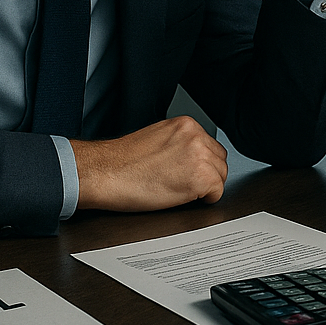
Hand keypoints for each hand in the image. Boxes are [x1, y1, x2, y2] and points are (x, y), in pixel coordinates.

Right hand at [72, 117, 226, 210]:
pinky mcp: (200, 177)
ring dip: (205, 187)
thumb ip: (179, 143)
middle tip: (184, 184)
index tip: (188, 172)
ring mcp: (200, 156)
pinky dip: (204, 200)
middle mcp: (196, 136)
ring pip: (220, 176)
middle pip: (219, 160)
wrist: (105, 172)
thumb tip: (190, 156)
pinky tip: (183, 197)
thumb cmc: (122, 161)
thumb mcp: (157, 139)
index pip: (210, 146)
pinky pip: (216, 193)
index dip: (201, 163)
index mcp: (186, 124)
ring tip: (179, 190)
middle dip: (207, 174)